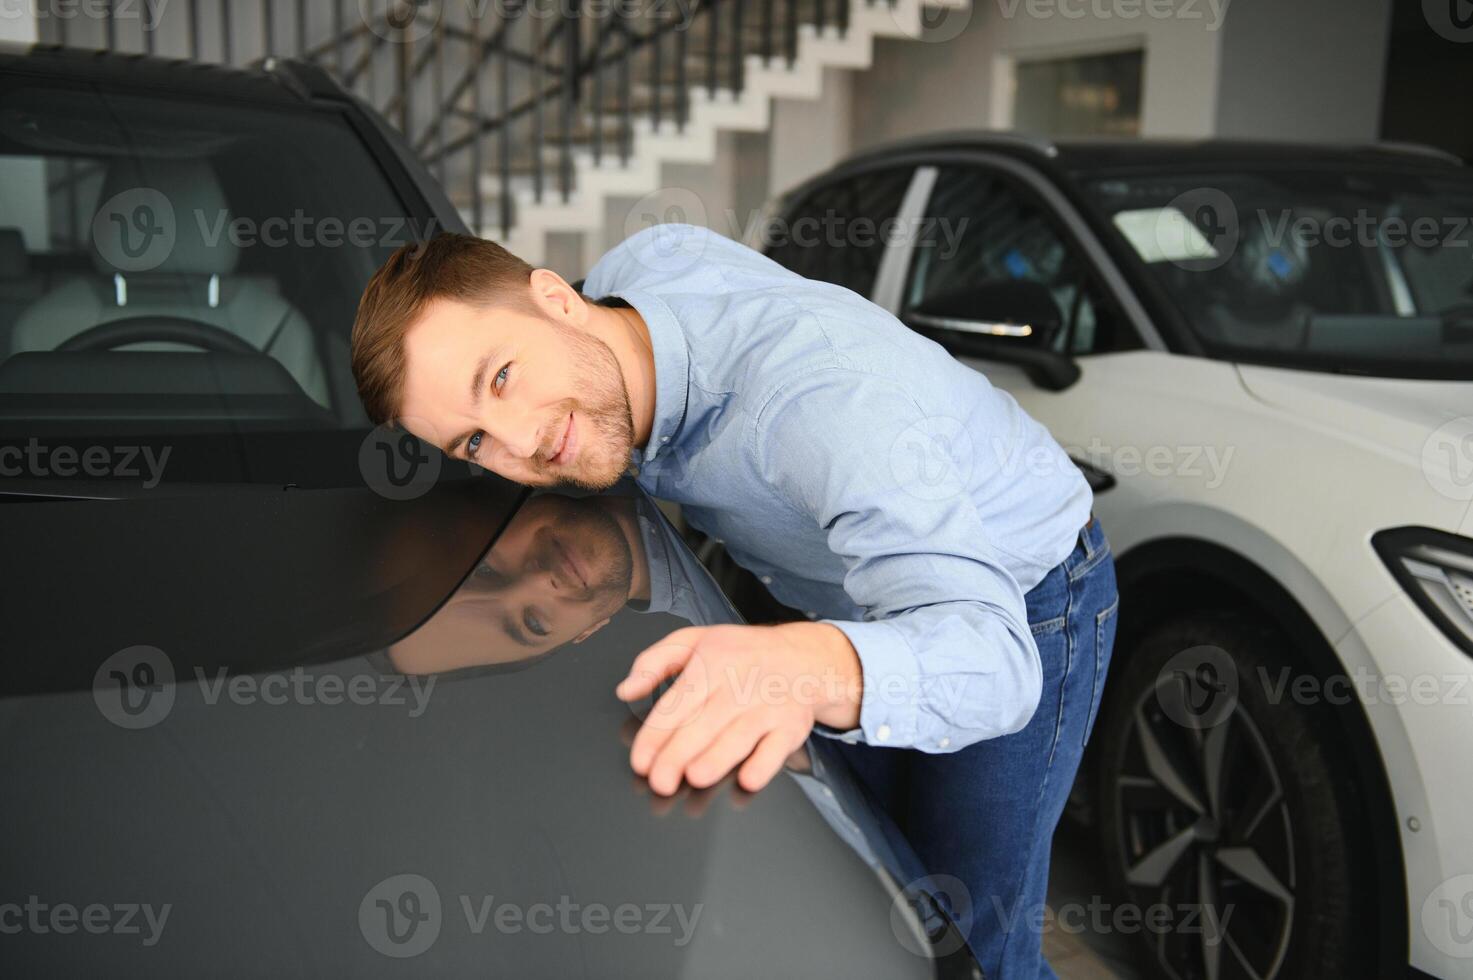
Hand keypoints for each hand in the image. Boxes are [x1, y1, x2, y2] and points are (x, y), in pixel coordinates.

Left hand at [615, 622, 861, 795]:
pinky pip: (778, 747)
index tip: (640, 761)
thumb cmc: (742, 653)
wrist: (805, 658)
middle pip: (704, 723)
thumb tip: (625, 690)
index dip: (656, 735)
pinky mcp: (791, 726)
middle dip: (679, 755)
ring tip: (695, 777)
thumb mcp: (694, 641)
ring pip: (740, 736)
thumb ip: (653, 662)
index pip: (677, 703)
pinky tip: (749, 778)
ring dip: (718, 757)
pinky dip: (765, 764)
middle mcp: (739, 685)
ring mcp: (767, 707)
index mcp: (710, 663)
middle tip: (660, 781)